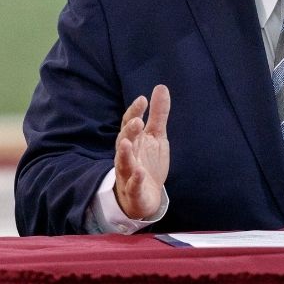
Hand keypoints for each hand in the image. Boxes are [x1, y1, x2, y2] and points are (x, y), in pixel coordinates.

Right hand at [113, 84, 170, 219]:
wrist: (146, 196)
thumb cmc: (147, 163)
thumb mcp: (156, 137)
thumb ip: (158, 114)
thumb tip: (161, 87)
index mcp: (133, 141)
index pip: (129, 124)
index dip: (134, 112)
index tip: (143, 100)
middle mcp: (127, 156)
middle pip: (123, 142)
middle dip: (129, 131)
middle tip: (137, 121)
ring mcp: (128, 174)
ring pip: (122, 163)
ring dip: (124, 154)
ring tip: (127, 144)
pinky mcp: (134, 192)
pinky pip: (132, 186)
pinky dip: (135, 180)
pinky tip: (140, 173)